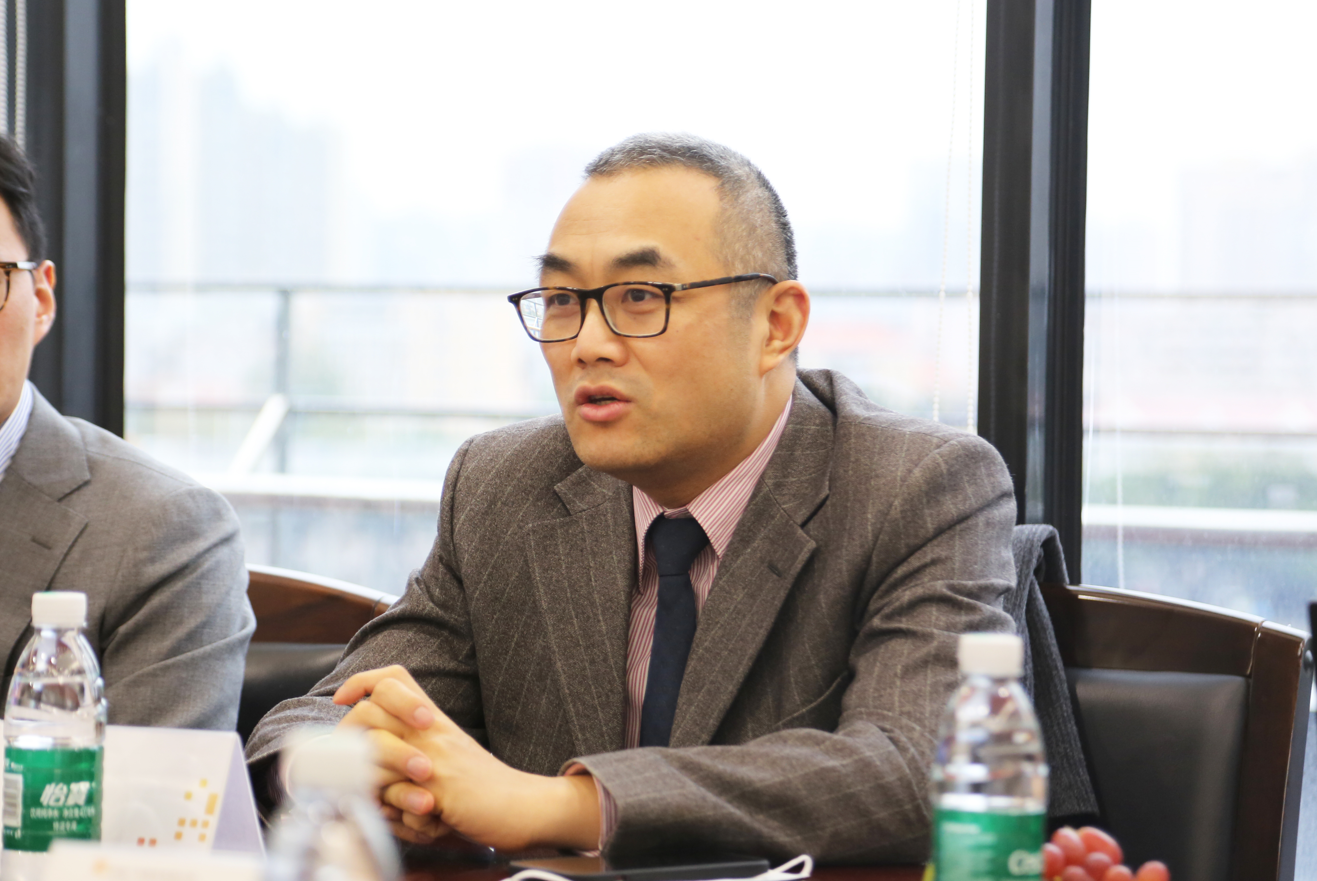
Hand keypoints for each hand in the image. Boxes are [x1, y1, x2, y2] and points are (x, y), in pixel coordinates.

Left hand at [333, 666, 600, 851]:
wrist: (520, 807)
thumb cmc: (477, 790)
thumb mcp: (440, 760)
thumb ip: (405, 756)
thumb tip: (359, 770)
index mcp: (431, 720)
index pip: (392, 678)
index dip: (362, 681)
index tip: (343, 700)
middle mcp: (431, 730)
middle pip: (369, 710)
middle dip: (348, 742)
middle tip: (354, 770)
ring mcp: (435, 755)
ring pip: (373, 752)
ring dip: (372, 786)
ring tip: (391, 805)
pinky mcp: (441, 785)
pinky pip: (394, 794)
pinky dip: (395, 814)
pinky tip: (417, 819)